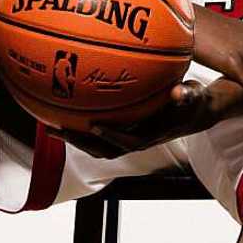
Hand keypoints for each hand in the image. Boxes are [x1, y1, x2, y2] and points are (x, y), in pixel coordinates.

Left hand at [45, 79, 223, 158]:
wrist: (193, 111)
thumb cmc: (192, 102)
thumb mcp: (193, 97)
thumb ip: (187, 96)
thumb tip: (179, 93)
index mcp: (150, 137)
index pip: (127, 141)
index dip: (110, 135)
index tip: (94, 125)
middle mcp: (134, 140)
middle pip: (101, 149)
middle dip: (78, 141)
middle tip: (55, 129)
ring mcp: (126, 136)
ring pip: (94, 144)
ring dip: (72, 137)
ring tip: (49, 124)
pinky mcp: (121, 129)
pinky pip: (96, 131)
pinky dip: (80, 124)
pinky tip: (65, 107)